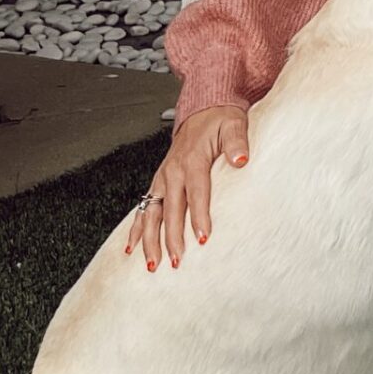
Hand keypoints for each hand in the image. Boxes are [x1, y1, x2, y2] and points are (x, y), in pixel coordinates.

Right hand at [126, 103, 247, 271]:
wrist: (204, 109)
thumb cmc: (220, 119)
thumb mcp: (233, 125)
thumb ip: (237, 142)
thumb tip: (241, 160)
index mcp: (191, 160)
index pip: (196, 193)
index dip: (199, 216)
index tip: (203, 238)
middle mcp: (172, 171)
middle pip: (170, 209)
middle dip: (171, 237)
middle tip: (177, 262)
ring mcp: (163, 178)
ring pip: (151, 213)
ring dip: (150, 240)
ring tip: (153, 264)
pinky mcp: (159, 182)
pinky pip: (144, 208)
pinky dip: (136, 228)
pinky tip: (131, 248)